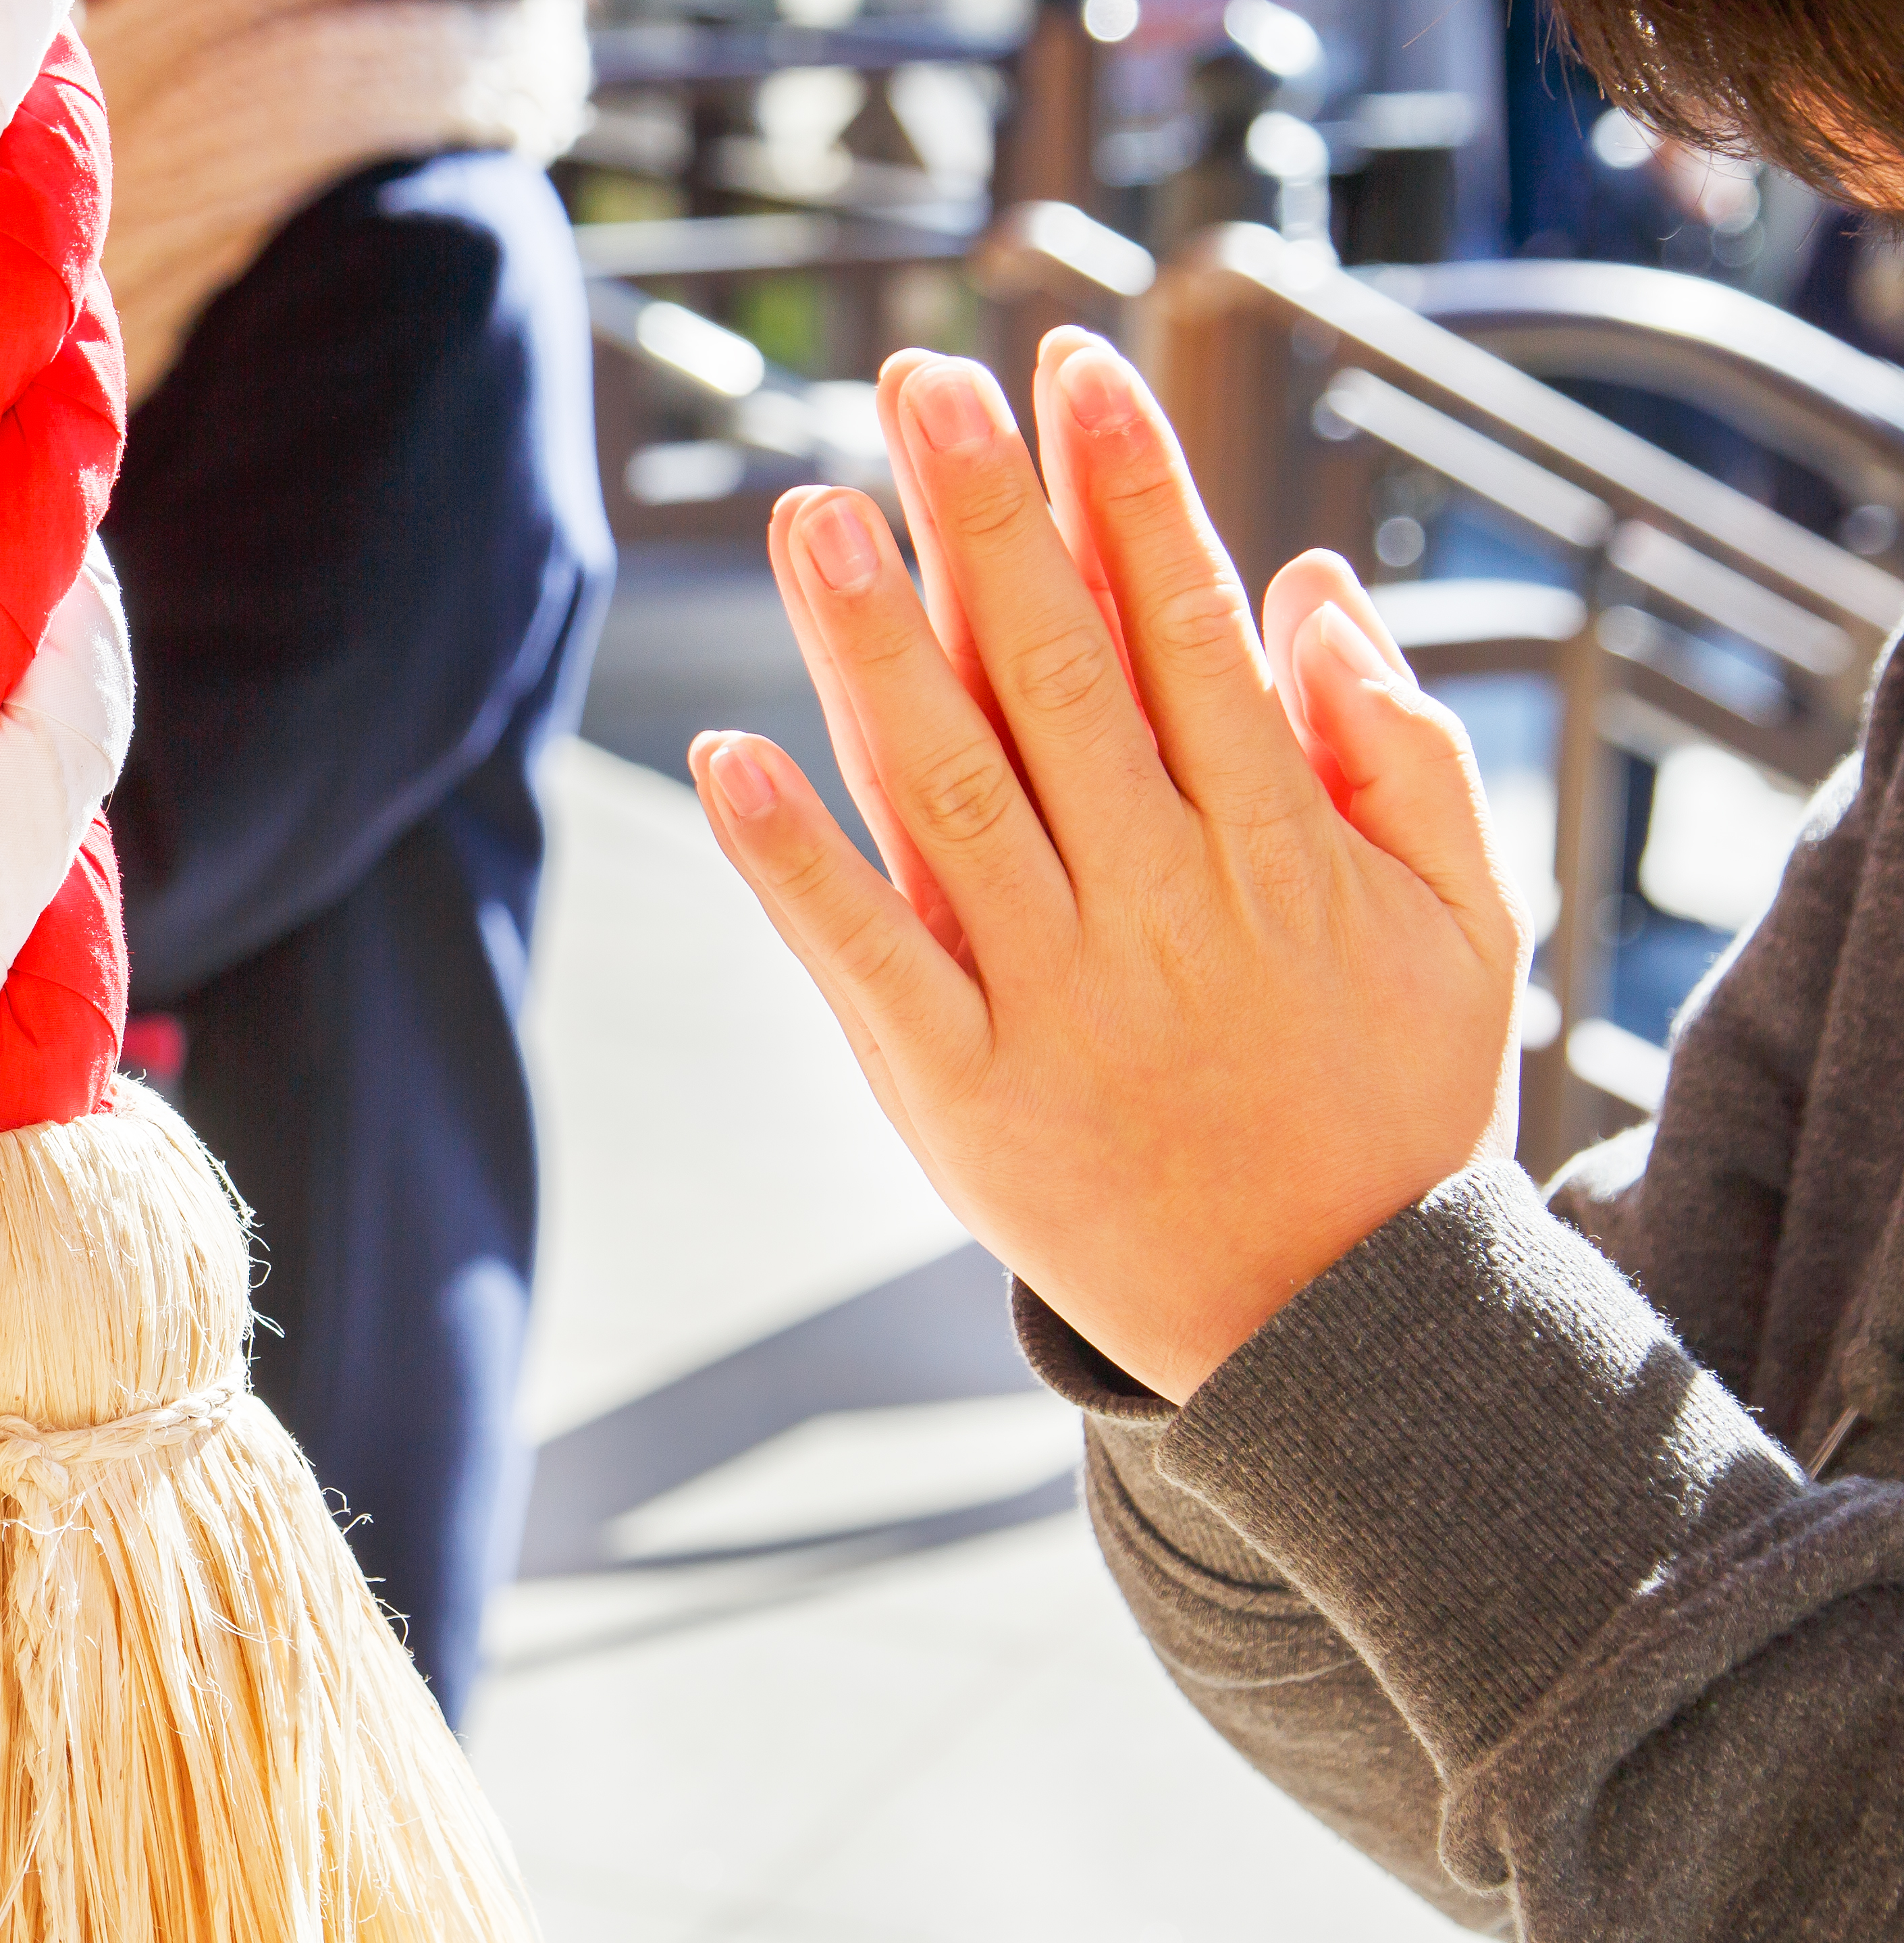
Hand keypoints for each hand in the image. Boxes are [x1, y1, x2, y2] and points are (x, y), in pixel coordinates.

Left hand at [691, 333, 1525, 1402]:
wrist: (1338, 1329)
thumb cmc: (1391, 1103)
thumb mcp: (1460, 925)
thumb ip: (1394, 752)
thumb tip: (1309, 581)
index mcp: (1274, 848)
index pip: (1185, 629)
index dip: (1126, 489)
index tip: (1071, 370)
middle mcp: (1159, 904)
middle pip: (1056, 677)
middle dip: (990, 520)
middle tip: (921, 382)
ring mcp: (1054, 999)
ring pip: (952, 793)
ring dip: (874, 650)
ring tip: (812, 512)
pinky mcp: (960, 1093)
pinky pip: (866, 960)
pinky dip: (797, 862)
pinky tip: (726, 760)